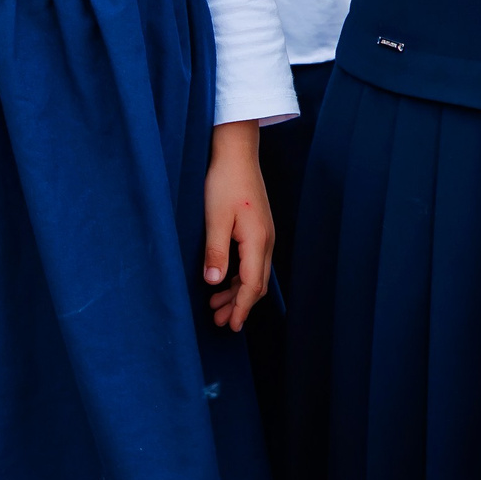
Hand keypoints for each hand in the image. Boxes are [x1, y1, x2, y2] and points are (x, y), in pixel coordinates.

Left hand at [203, 121, 273, 331]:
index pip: (252, 286)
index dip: (242, 308)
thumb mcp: (215, 218)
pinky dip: (239, 276)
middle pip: (256, 284)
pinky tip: (224, 280)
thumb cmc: (224, 182)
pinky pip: (252, 261)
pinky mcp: (258, 228)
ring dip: (237, 292)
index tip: (232, 326)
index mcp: (258, 242)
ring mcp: (264, 235)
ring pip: (254, 274)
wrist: (236, 153)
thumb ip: (216, 252)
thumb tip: (213, 283)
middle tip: (221, 322)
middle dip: (240, 305)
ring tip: (217, 306)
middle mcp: (266, 241)